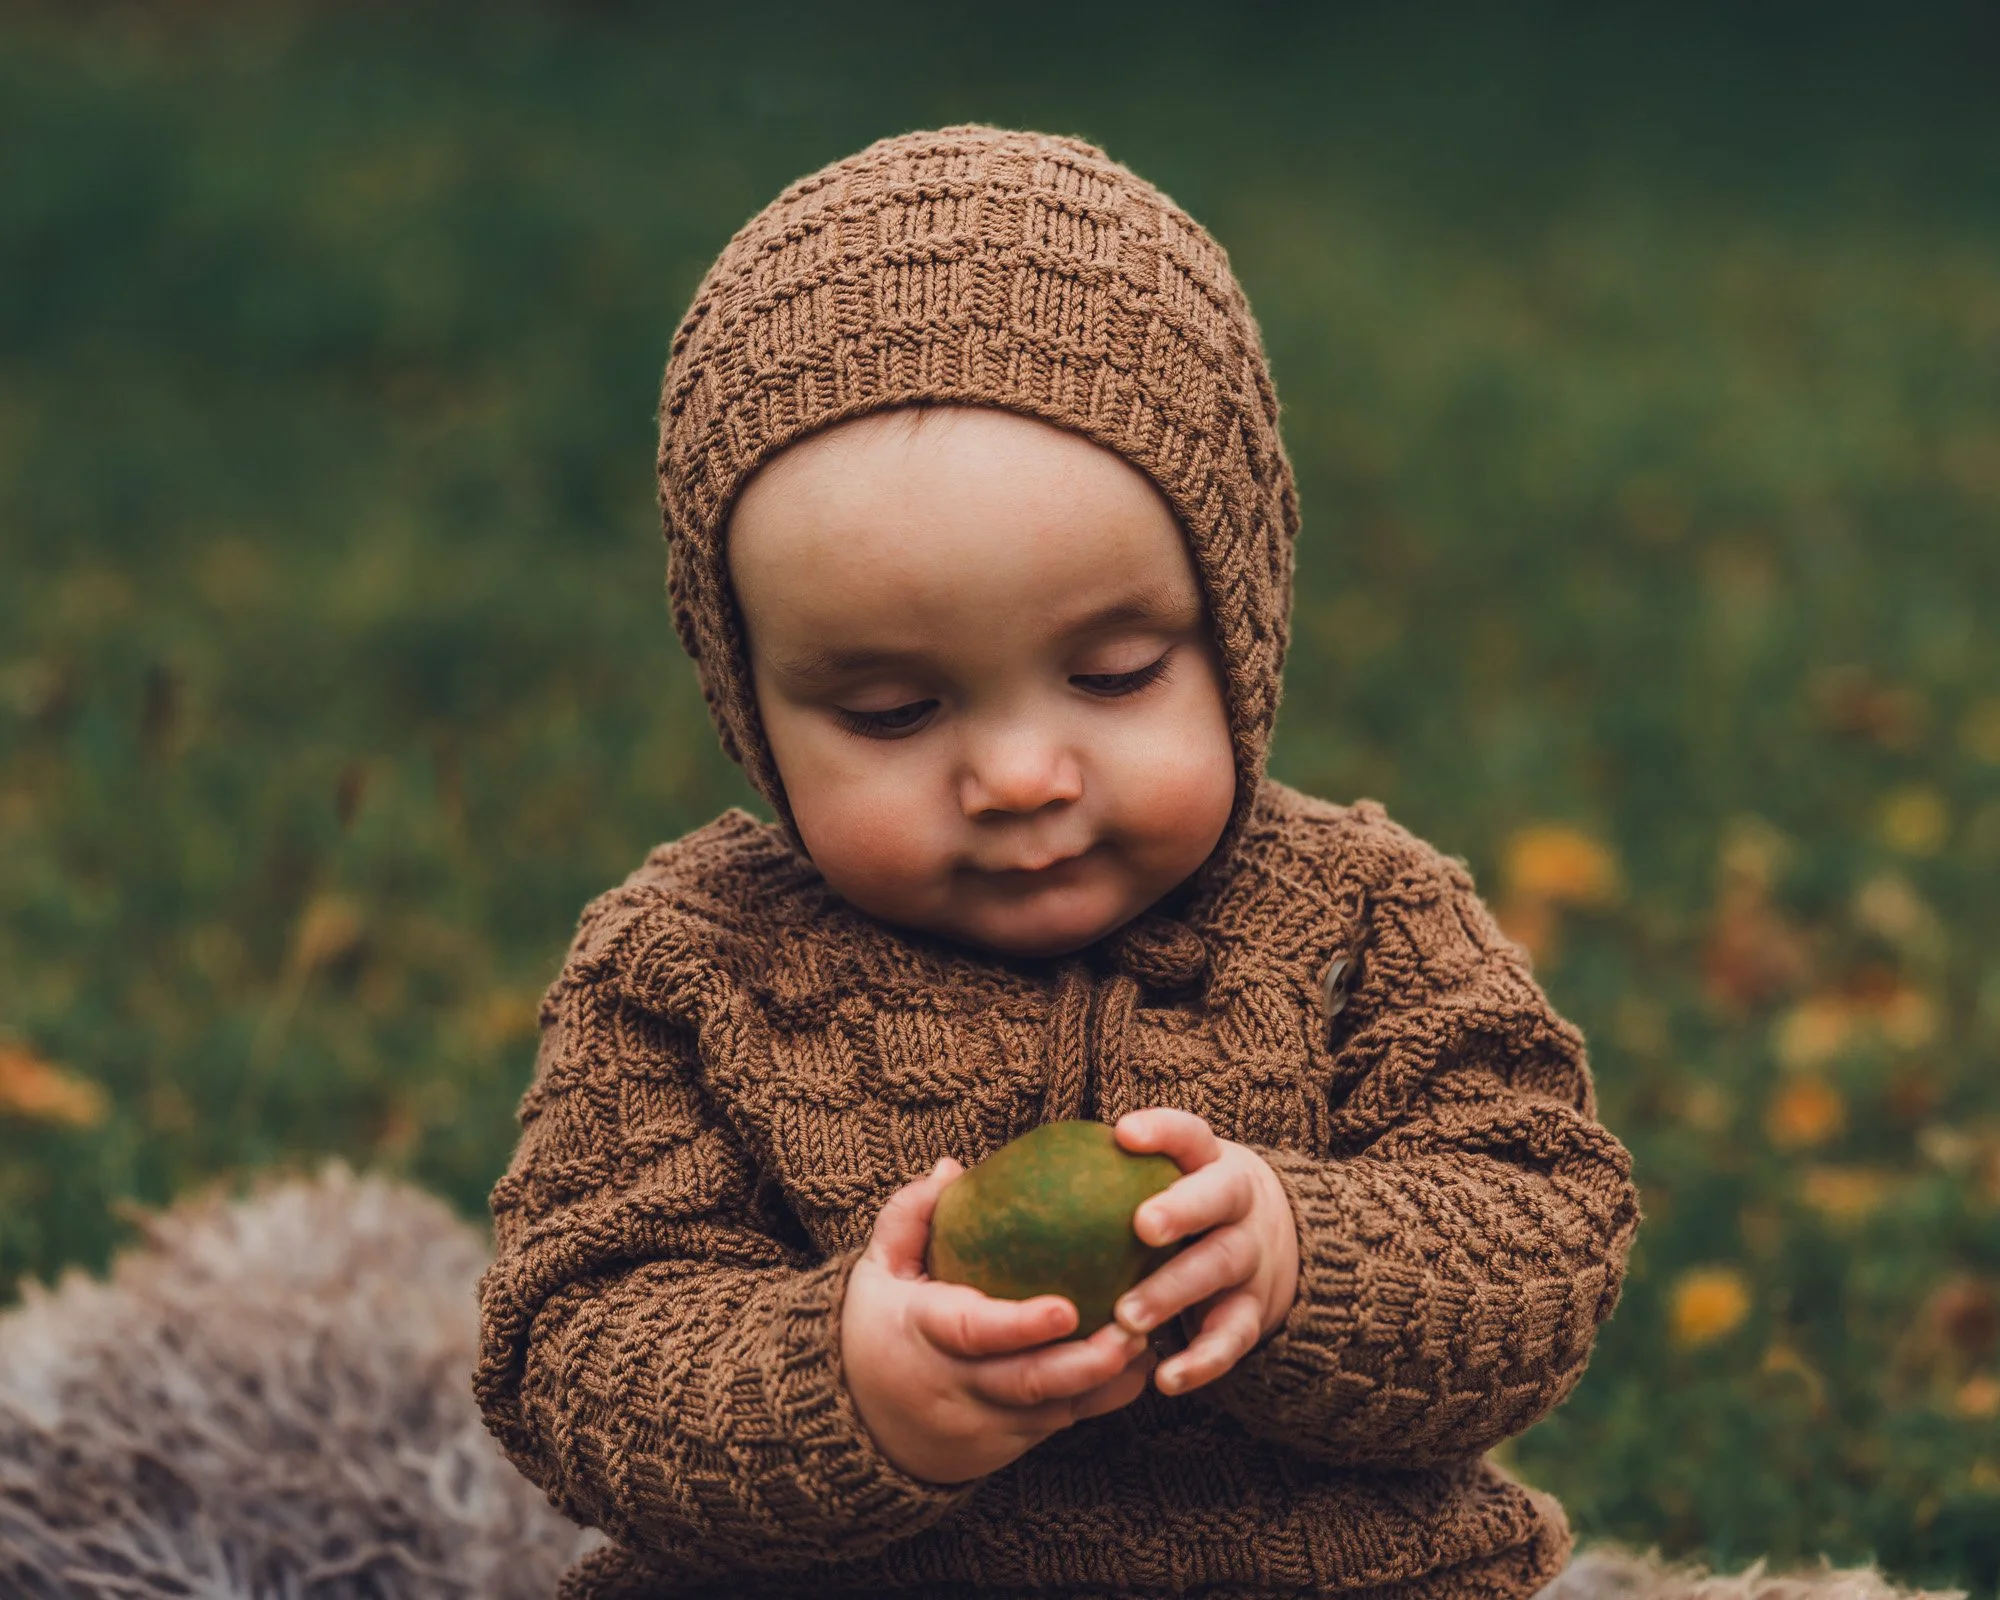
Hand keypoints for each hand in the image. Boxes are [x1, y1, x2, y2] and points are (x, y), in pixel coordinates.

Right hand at [840, 1157, 1157, 1485]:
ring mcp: (983, 1422)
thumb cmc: (877, 1326)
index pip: (972, 1332)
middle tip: (1134, 1328)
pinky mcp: (1007, 1442)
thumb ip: (908, 1217)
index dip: (1020, 1325)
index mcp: (922, 1333)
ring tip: (1147, 1342)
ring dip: (1104, 1382)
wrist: (860, 1423)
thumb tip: (953, 1168)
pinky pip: (1058, 1425)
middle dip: (1085, 1363)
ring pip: (1051, 1411)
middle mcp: (954, 1385)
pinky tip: (1138, 1367)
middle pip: (1025, 1383)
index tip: (1068, 1307)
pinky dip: (1100, 1399)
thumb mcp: (876, 1269)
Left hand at [1110, 1108, 1300, 1397]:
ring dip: (1174, 1292)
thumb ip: (1104, 1174)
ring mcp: (1249, 1257)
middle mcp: (1236, 1204)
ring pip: (1219, 1267)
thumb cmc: (1184, 1204)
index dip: (1162, 1130)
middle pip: (1219, 1197)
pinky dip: (1202, 1361)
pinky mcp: (1252, 1311)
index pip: (1190, 1135)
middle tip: (1142, 1226)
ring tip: (1127, 1317)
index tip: (1124, 1134)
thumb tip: (986, 1180)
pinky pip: (1233, 1338)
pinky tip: (1165, 1379)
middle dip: (1183, 1210)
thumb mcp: (1165, 1178)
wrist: (1275, 1242)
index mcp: (1208, 1163)